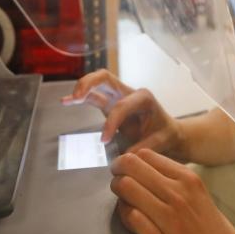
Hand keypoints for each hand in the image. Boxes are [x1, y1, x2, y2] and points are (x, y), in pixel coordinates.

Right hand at [64, 70, 186, 157]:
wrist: (169, 134)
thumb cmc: (166, 135)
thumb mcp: (161, 142)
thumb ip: (145, 147)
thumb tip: (126, 156)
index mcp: (144, 98)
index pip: (121, 105)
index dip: (111, 122)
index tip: (104, 140)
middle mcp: (129, 92)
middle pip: (105, 78)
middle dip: (89, 84)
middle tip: (77, 97)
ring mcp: (118, 96)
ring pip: (97, 83)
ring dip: (82, 88)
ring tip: (68, 99)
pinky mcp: (110, 104)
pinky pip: (93, 96)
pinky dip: (80, 97)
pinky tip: (65, 100)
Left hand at [111, 148, 234, 233]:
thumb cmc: (212, 232)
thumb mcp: (199, 196)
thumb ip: (173, 182)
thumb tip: (142, 172)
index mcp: (188, 179)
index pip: (146, 155)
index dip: (130, 160)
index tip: (126, 168)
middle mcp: (178, 194)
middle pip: (131, 166)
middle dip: (118, 172)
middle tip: (117, 180)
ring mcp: (168, 217)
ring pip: (126, 188)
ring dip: (118, 192)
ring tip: (123, 199)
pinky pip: (129, 217)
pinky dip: (123, 214)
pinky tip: (129, 218)